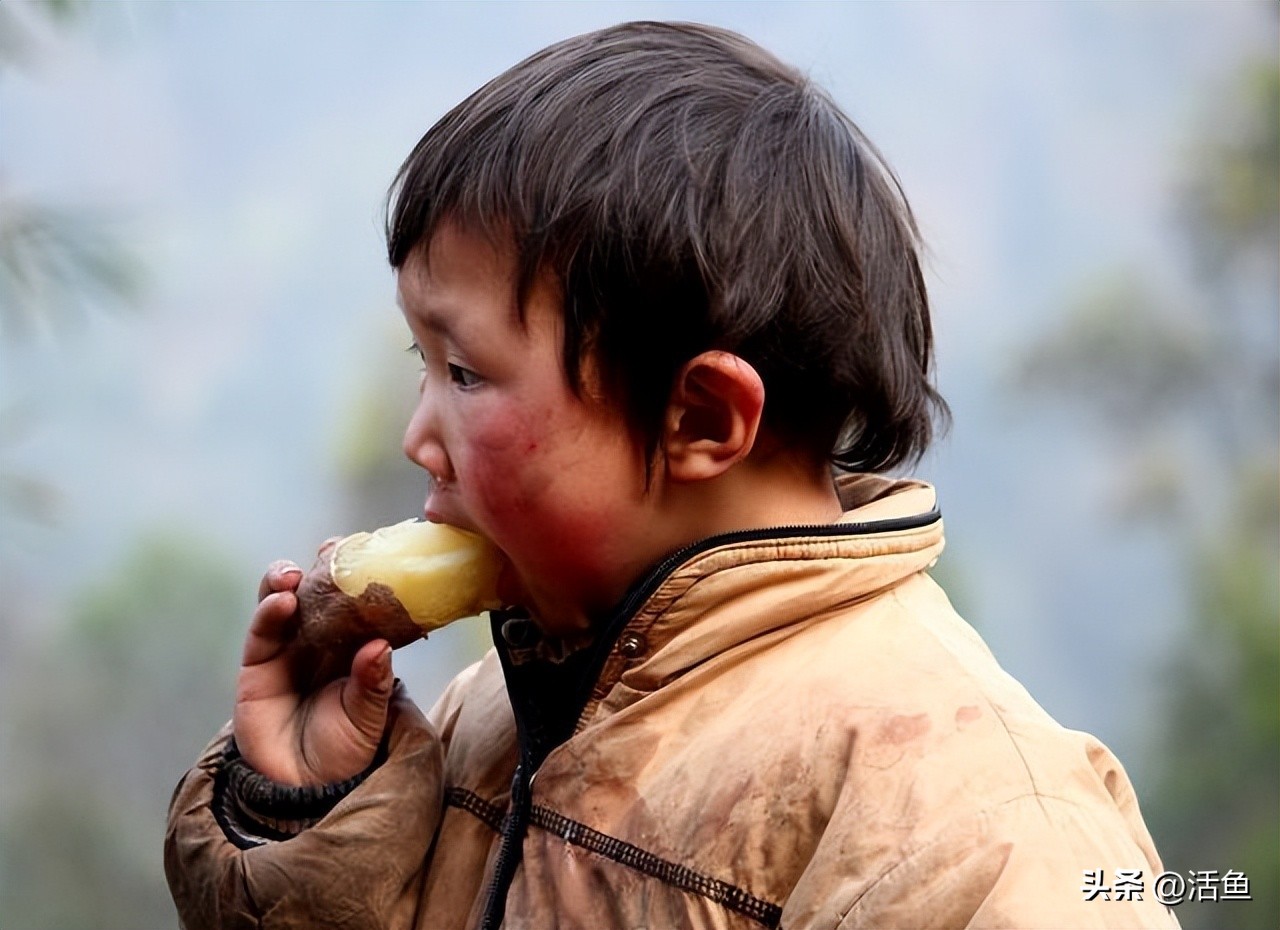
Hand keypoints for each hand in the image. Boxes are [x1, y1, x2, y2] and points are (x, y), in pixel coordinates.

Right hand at [233, 558, 394, 785]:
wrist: (306, 791)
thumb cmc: (346, 749)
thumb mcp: (369, 717)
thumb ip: (373, 683)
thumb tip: (380, 648)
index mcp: (356, 643)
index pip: (359, 597)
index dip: (361, 572)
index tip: (371, 549)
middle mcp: (321, 639)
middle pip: (319, 590)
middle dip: (323, 566)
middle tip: (331, 551)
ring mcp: (288, 649)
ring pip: (284, 601)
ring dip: (286, 581)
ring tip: (294, 575)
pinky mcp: (257, 666)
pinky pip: (262, 632)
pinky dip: (269, 612)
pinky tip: (281, 601)